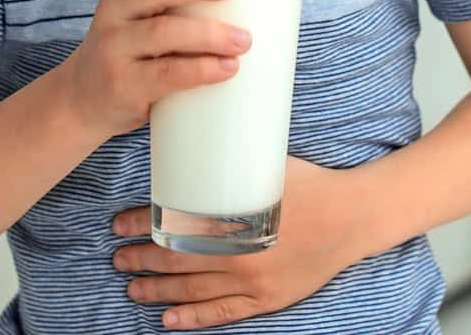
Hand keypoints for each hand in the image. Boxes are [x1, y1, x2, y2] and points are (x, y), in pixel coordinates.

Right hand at [60, 0, 252, 137]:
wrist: (85, 100)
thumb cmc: (133, 48)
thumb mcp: (141, 14)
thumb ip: (180, 0)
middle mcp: (113, 11)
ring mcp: (115, 49)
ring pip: (162, 32)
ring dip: (209, 34)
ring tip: (244, 40)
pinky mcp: (124, 85)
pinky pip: (166, 74)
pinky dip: (201, 70)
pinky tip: (228, 68)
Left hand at [111, 157, 357, 330]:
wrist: (353, 216)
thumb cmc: (311, 185)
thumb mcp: (266, 168)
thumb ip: (232, 167)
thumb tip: (198, 152)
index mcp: (233, 219)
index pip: (174, 224)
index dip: (143, 224)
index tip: (120, 224)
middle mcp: (238, 254)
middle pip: (176, 260)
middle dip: (141, 258)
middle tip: (117, 257)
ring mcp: (253, 281)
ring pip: (193, 290)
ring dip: (157, 290)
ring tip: (132, 288)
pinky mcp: (267, 299)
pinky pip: (222, 313)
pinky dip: (193, 317)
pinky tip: (168, 319)